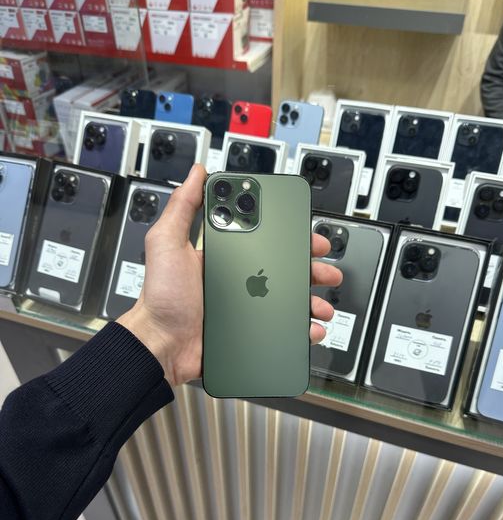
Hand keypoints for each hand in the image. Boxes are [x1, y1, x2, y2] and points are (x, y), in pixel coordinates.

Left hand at [118, 165, 341, 385]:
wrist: (160, 344)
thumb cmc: (160, 297)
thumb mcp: (167, 243)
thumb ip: (182, 207)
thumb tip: (196, 174)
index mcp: (224, 258)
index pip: (265, 241)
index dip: (290, 237)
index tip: (307, 235)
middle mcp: (238, 282)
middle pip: (285, 271)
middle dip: (311, 269)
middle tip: (326, 270)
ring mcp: (246, 309)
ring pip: (289, 301)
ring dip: (312, 301)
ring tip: (322, 305)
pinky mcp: (249, 333)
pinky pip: (282, 330)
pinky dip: (302, 330)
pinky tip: (310, 328)